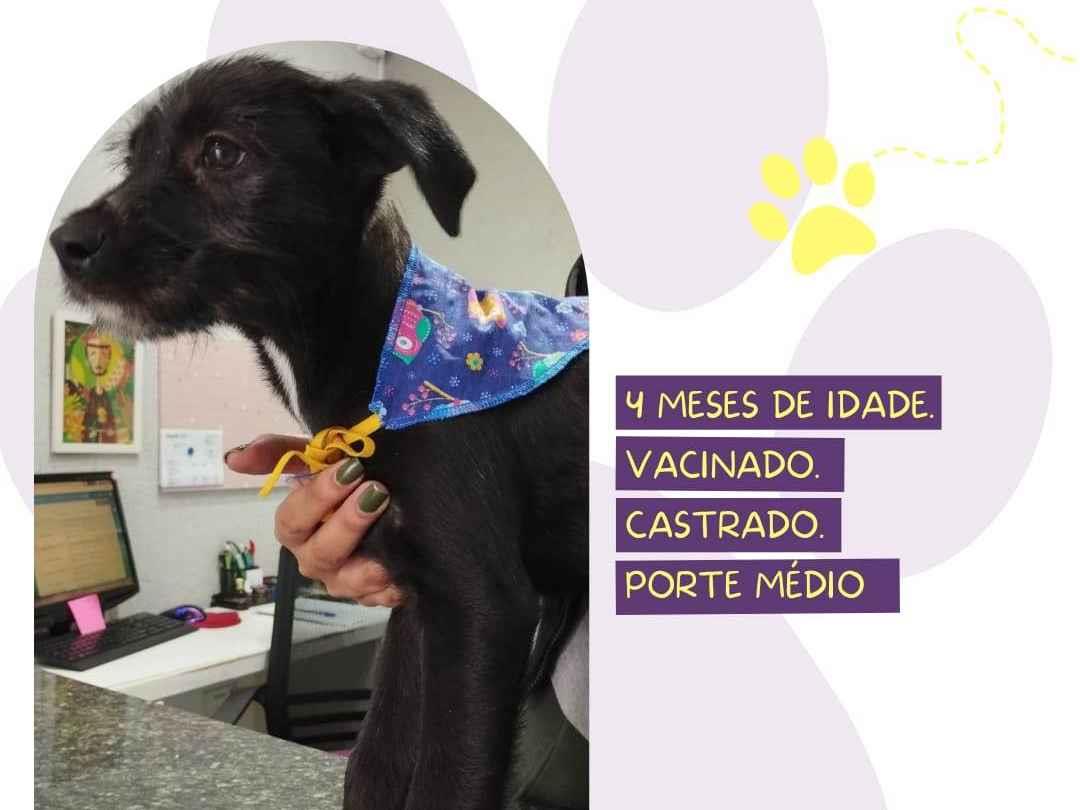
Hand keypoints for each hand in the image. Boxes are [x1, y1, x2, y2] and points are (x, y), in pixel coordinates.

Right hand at [225, 434, 404, 606]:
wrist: (388, 500)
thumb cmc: (347, 479)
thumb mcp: (317, 458)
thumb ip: (280, 453)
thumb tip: (234, 457)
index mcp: (297, 528)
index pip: (292, 519)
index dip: (317, 496)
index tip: (351, 468)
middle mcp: (315, 557)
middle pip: (320, 553)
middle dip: (347, 524)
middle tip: (376, 492)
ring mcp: (343, 579)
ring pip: (348, 583)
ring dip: (367, 566)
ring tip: (390, 542)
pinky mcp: (373, 593)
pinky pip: (380, 599)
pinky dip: (391, 589)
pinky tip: (403, 576)